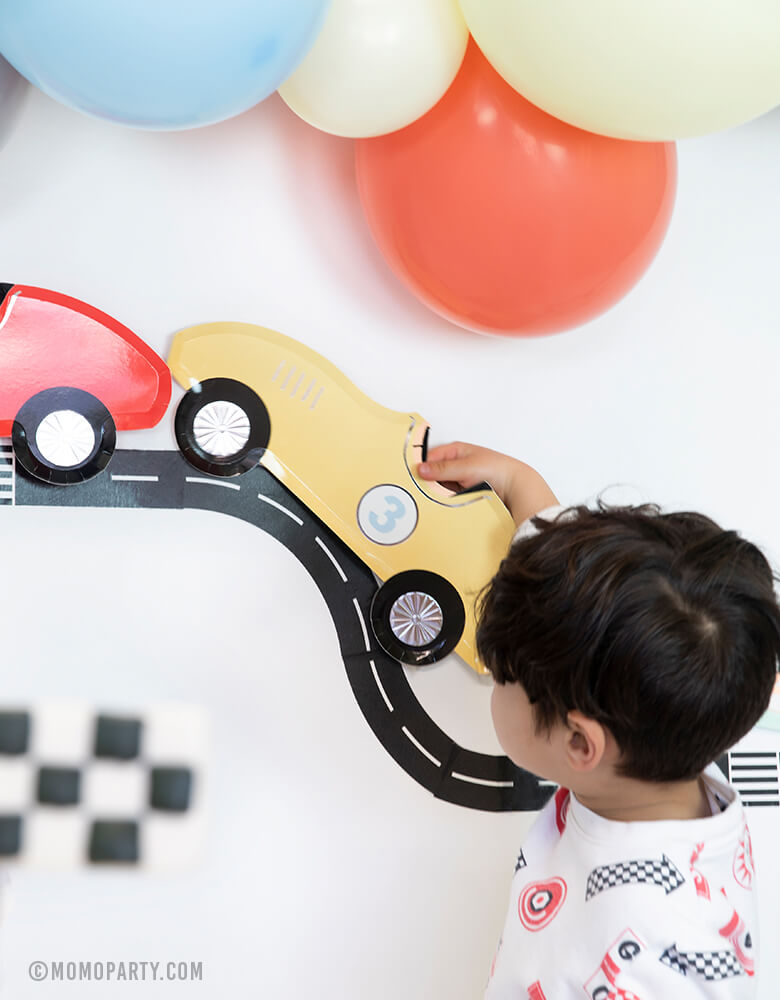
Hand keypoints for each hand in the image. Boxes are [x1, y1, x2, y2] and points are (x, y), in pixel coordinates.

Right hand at [418, 441, 557, 526]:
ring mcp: (459, 479)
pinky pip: (448, 497)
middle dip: (427, 483)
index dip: (420, 467)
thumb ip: (442, 469)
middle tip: (418, 492)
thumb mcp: (465, 467)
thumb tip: (420, 469)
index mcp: (455, 451)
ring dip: (436, 494)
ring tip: (430, 500)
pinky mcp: (463, 493)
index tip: (411, 479)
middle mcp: (455, 464)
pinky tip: (441, 505)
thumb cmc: (496, 469)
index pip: (429, 458)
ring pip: (439, 487)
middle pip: (432, 474)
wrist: (515, 488)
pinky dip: (444, 501)